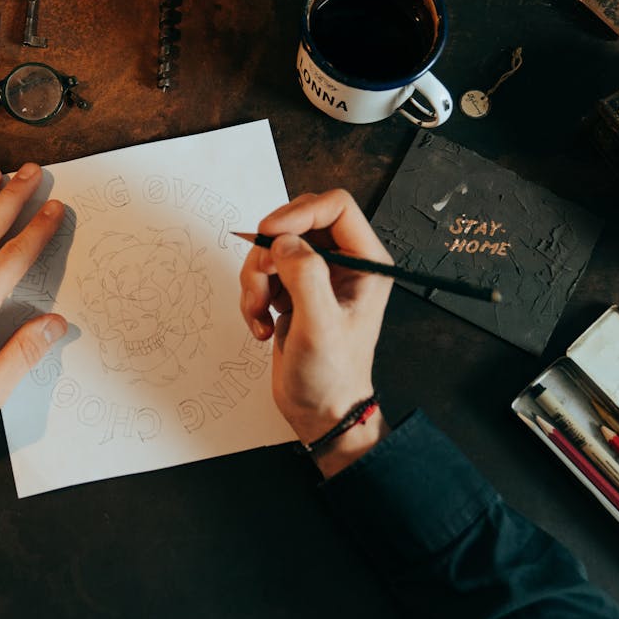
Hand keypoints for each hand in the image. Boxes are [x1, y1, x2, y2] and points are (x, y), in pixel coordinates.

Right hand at [239, 190, 393, 476]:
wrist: (320, 411)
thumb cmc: (332, 377)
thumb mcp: (320, 325)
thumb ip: (304, 275)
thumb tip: (282, 242)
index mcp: (366, 262)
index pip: (335, 207)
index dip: (299, 213)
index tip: (270, 233)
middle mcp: (344, 263)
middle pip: (297, 222)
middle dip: (269, 250)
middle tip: (261, 280)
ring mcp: (316, 276)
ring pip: (273, 247)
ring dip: (255, 278)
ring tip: (261, 313)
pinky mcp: (293, 291)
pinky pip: (262, 272)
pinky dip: (252, 297)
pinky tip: (263, 326)